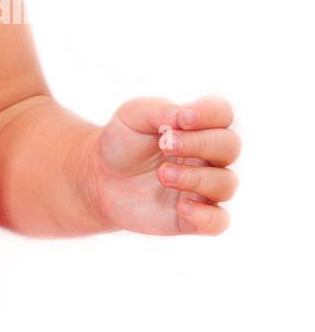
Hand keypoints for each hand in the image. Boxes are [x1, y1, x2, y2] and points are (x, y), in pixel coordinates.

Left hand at [80, 95, 238, 235]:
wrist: (100, 178)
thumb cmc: (123, 141)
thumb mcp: (132, 115)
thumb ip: (159, 109)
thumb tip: (183, 116)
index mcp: (197, 126)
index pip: (223, 113)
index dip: (210, 113)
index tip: (183, 119)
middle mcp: (208, 156)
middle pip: (230, 146)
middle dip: (200, 144)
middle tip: (165, 146)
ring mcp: (204, 188)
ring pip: (226, 183)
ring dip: (196, 177)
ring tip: (162, 175)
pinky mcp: (194, 217)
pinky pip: (218, 221)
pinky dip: (206, 216)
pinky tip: (181, 206)